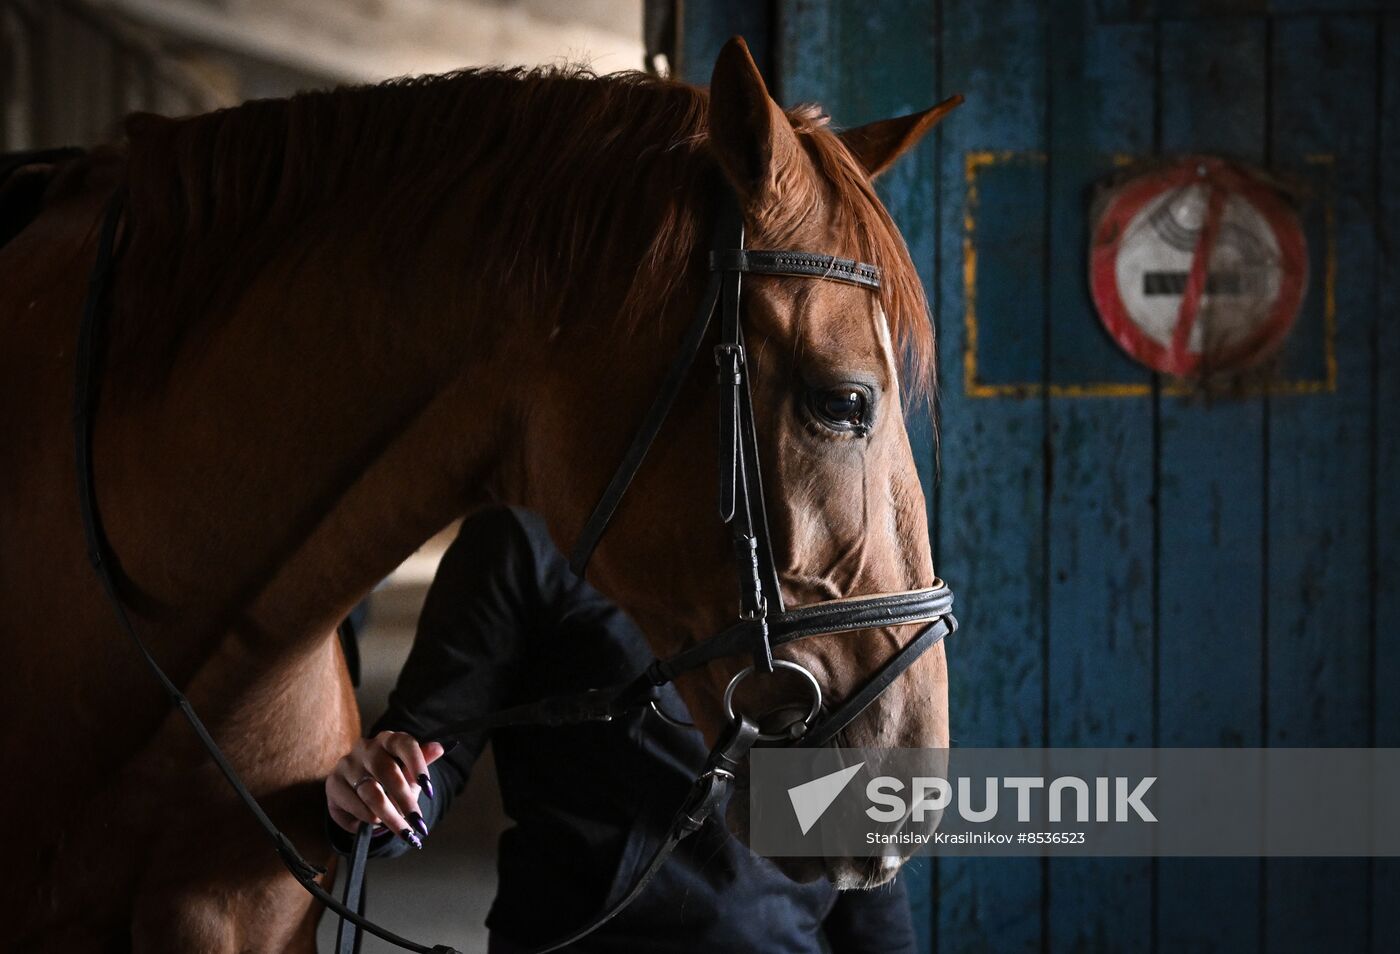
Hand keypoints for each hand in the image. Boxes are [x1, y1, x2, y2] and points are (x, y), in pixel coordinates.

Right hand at [326, 730, 446, 848]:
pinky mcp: (333, 783)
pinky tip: (376, 823)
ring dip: (388, 815)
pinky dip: (367, 817)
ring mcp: (347, 764)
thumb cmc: (391, 780)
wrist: (360, 793)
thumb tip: (439, 748)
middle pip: (387, 771)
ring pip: (370, 792)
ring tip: (402, 830)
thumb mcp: (409, 773)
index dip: (417, 764)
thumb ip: (422, 760)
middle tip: (417, 821)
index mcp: (388, 739)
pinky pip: (353, 804)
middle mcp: (366, 747)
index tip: (429, 788)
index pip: (404, 744)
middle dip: (404, 800)